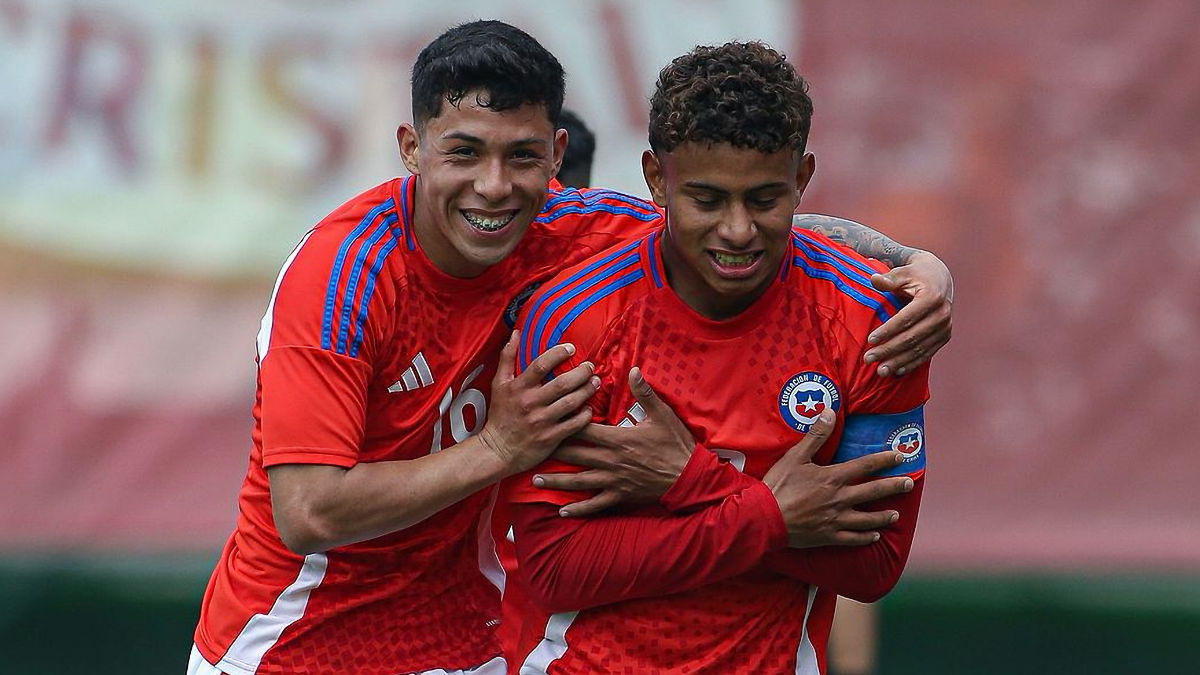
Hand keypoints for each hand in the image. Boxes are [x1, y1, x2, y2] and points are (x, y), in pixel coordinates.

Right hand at [476, 331, 598, 474]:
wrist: (497, 450)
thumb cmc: (500, 415)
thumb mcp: (498, 384)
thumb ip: (507, 357)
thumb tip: (516, 333)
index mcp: (518, 387)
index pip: (541, 364)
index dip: (559, 353)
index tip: (571, 348)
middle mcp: (531, 403)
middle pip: (563, 383)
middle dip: (582, 373)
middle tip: (590, 367)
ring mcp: (542, 421)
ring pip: (572, 402)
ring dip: (587, 391)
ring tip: (595, 382)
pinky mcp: (551, 438)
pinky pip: (574, 424)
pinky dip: (585, 415)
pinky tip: (589, 408)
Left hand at [537, 367, 693, 516]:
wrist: (689, 477)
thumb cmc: (676, 444)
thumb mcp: (663, 415)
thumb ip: (645, 393)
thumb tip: (633, 370)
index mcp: (618, 439)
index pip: (583, 429)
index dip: (563, 423)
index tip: (546, 419)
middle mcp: (610, 461)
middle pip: (574, 454)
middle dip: (551, 451)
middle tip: (530, 449)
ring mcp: (613, 481)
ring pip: (578, 481)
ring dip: (556, 481)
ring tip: (535, 480)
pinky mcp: (620, 496)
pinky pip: (595, 504)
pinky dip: (578, 508)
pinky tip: (562, 511)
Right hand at [762, 410, 913, 548]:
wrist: (765, 518)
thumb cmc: (778, 485)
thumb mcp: (795, 456)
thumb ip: (815, 435)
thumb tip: (829, 411)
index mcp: (833, 478)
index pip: (865, 466)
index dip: (884, 459)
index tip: (900, 455)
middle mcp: (840, 499)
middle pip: (873, 491)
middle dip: (894, 486)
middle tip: (910, 484)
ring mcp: (836, 520)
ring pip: (867, 519)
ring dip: (884, 516)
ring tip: (895, 514)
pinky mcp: (828, 536)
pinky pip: (852, 539)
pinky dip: (865, 537)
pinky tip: (874, 536)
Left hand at [864, 249, 952, 376]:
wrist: (939, 278)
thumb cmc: (915, 275)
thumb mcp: (902, 273)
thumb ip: (889, 279)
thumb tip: (874, 279)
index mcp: (931, 298)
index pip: (906, 319)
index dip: (888, 330)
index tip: (870, 340)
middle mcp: (942, 314)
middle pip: (912, 337)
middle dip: (889, 350)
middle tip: (869, 358)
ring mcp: (945, 327)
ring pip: (920, 349)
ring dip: (899, 361)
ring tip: (880, 371)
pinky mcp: (945, 336)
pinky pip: (928, 353)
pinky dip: (912, 363)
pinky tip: (897, 371)